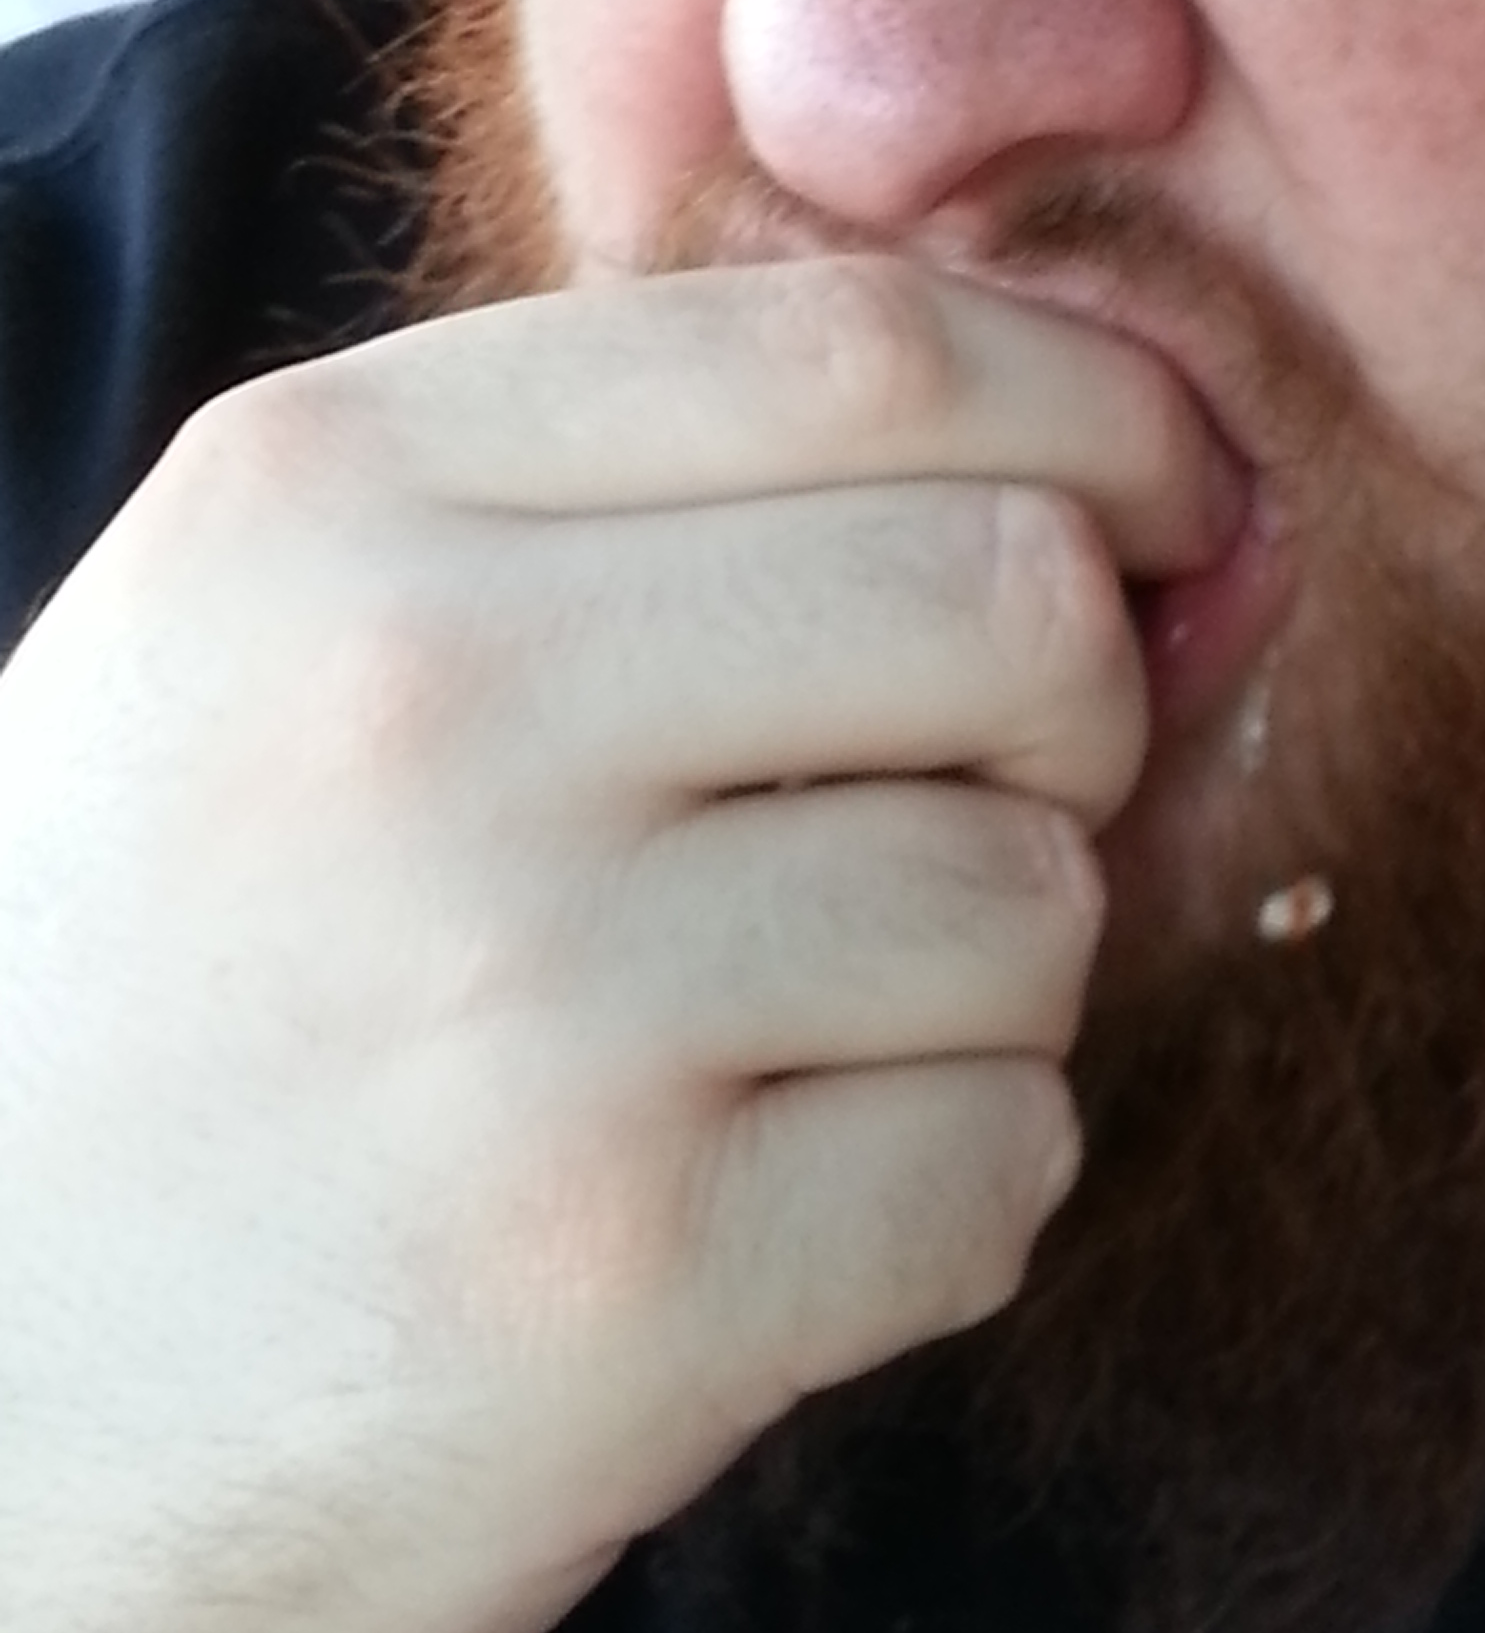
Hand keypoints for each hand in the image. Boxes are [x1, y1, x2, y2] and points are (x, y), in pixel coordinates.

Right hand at [0, 259, 1228, 1632]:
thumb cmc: (170, 998)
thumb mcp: (293, 641)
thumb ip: (671, 510)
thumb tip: (1158, 483)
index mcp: (335, 493)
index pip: (865, 345)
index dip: (1096, 412)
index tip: (1167, 502)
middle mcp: (422, 704)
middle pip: (1012, 590)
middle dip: (1084, 701)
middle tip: (988, 793)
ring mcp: (523, 1002)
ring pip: (1032, 897)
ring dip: (994, 981)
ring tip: (799, 1038)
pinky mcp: (619, 1287)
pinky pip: (1002, 1161)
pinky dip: (948, 1197)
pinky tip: (768, 1215)